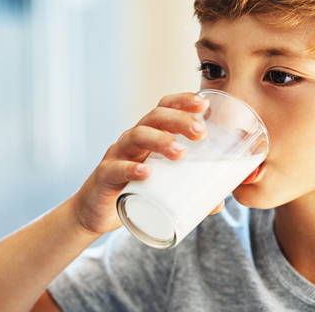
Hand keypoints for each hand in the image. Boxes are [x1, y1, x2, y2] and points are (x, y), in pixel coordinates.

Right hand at [73, 92, 214, 235]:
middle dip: (179, 120)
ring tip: (180, 153)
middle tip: (201, 133)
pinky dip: (131, 168)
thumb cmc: (133, 192)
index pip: (164, 108)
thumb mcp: (162, 187)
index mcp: (149, 136)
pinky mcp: (105, 177)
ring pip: (137, 136)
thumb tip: (218, 203)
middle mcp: (132, 139)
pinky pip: (116, 168)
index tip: (204, 104)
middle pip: (154, 117)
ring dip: (160, 140)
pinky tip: (146, 172)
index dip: (182, 101)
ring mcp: (117, 156)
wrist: (96, 213)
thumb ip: (190, 191)